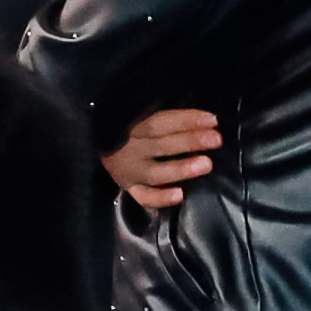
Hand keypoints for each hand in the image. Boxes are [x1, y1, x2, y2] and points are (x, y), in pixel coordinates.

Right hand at [103, 107, 221, 210]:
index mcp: (130, 124)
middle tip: (216, 140)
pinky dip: (161, 198)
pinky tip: (180, 196)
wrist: (94, 142)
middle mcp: (128, 148)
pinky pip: (144, 197)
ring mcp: (128, 171)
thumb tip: (199, 115)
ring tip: (206, 164)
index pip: (160, 121)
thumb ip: (162, 115)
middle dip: (190, 141)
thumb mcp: (138, 113)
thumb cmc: (127, 125)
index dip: (187, 120)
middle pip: (160, 144)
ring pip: (155, 172)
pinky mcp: (129, 188)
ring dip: (181, 168)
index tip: (213, 120)